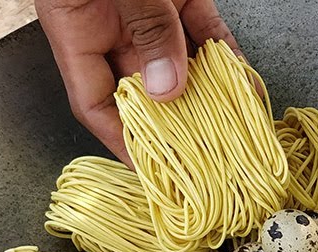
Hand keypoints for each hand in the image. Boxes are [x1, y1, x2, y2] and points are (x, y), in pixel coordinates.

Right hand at [36, 0, 239, 163]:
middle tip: (203, 154)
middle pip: (144, 88)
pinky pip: (204, 28)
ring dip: (208, 91)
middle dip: (176, 121)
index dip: (122, 141)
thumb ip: (145, 27)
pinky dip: (225, 54)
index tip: (150, 170)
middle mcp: (112, 25)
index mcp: (75, 28)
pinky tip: (242, 78)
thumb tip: (168, 85)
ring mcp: (146, 10)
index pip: (94, 102)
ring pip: (180, 62)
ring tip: (232, 124)